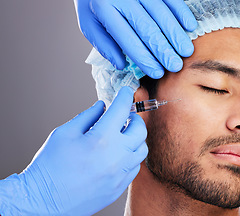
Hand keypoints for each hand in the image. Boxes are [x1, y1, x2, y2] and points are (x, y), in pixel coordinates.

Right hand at [0, 87, 147, 214]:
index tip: (127, 92)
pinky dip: (130, 156)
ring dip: (135, 138)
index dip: (126, 96)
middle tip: (124, 117)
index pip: (122, 109)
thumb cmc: (49, 166)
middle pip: (140, 130)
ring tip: (122, 136)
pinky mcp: (119, 187)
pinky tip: (118, 154)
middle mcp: (116, 157)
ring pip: (141, 150)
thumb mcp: (64, 133)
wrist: (43, 200)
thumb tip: (102, 106)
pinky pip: (135, 167)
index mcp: (101, 139)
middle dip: (134, 118)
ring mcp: (120, 174)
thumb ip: (87, 116)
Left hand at [46, 0, 197, 77]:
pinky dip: (181, 11)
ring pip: (160, 12)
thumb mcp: (89, 24)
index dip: (144, 58)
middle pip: (147, 27)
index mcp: (104, 9)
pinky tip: (189, 26)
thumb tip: (123, 65)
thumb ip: (104, 45)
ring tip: (185, 51)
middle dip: (163, 50)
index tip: (157, 72)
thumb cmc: (91, 0)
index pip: (128, 40)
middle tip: (176, 66)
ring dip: (175, 33)